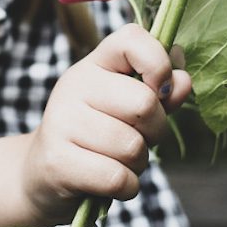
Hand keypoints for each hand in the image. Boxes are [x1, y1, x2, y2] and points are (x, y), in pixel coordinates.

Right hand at [22, 24, 190, 223]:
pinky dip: (126, 187)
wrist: (42, 177)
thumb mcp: (127, 109)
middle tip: (138, 139)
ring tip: (117, 161)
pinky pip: (117, 178)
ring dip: (138, 164)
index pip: (132, 39)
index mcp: (95, 64)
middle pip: (144, 104)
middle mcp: (74, 85)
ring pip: (132, 147)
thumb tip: (184, 81)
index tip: (160, 91)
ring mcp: (61, 121)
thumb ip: (159, 94)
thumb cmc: (96, 139)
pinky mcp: (58, 161)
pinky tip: (110, 183)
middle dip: (155, 132)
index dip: (159, 65)